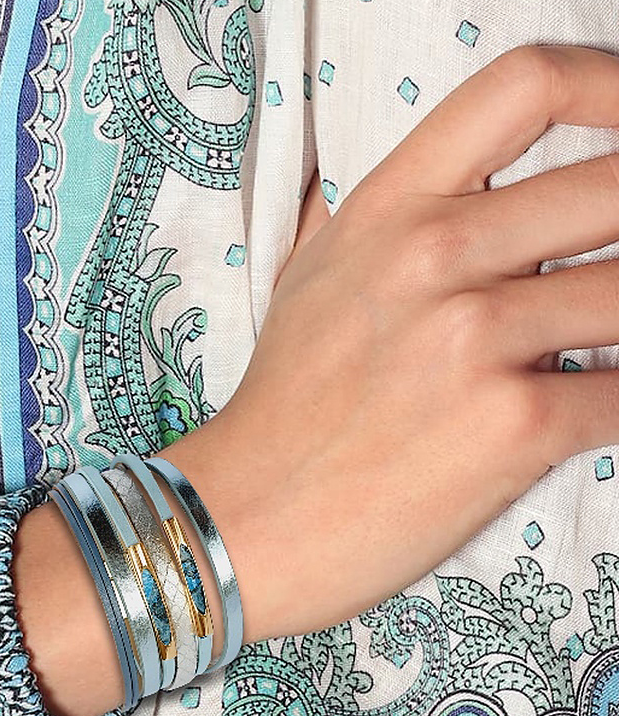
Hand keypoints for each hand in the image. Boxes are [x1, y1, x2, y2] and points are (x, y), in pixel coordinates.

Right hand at [161, 45, 618, 640]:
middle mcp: (432, 256)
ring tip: (606, 337)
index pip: (524, 88)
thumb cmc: (284, 404)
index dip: (614, 85)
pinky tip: (595, 407)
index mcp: (386, 211)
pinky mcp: (514, 426)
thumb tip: (413, 183)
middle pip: (617, 182)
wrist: (251, 513)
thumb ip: (368, 220)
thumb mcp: (307, 281)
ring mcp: (473, 338)